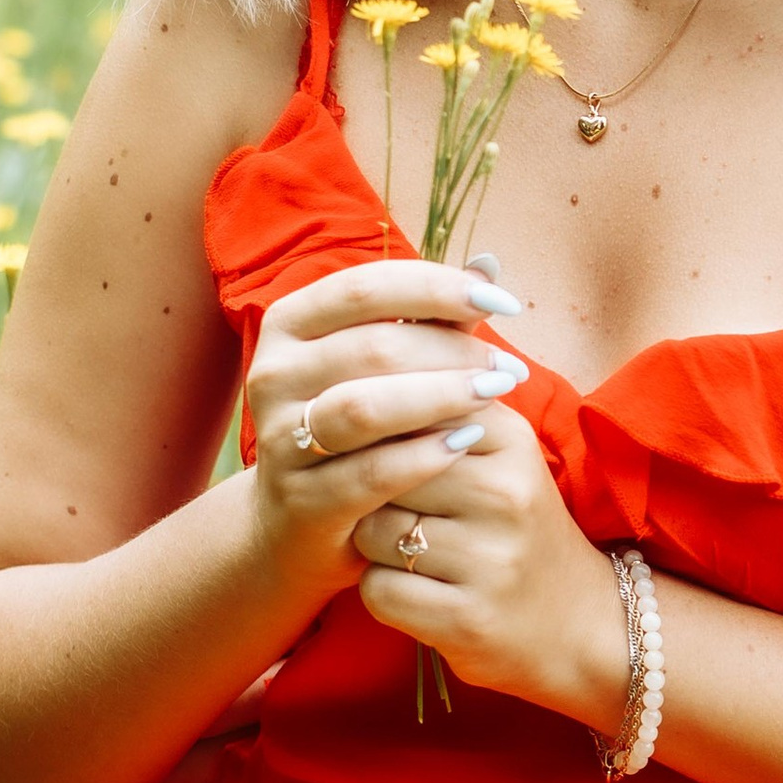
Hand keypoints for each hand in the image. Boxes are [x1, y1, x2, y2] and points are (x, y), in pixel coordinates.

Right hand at [244, 258, 530, 601]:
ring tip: (495, 395)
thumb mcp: (387, 362)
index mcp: (291, 323)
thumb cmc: (359, 418)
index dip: (440, 287)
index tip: (506, 303)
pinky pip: (370, 471)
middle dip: (454, 352)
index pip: (367, 287)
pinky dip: (424, 455)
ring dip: (441, 397)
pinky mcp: (299, 499)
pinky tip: (466, 442)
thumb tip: (491, 262)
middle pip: (374, 347)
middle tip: (510, 368)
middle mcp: (273, 374)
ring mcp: (279, 438)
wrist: (298, 519)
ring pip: (366, 407)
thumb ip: (435, 314)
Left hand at [353, 410, 628, 727]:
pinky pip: (379, 592)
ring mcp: (490, 560)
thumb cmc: (519, 526)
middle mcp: (506, 495)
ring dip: (373, 546)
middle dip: (374, 494)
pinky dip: (380, 593)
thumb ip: (448, 411)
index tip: (382, 452)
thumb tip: (369, 383)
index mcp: (513, 441)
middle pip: (385, 473)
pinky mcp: (467, 620)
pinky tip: (413, 590)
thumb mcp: (503, 455)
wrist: (576, 622)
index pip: (413, 414)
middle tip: (399, 511)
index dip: (382, 437)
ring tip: (407, 551)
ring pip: (374, 532)